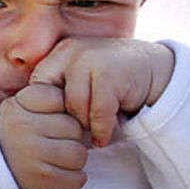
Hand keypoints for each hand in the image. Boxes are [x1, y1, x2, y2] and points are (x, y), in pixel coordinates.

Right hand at [0, 83, 88, 188]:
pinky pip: (77, 179)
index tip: (51, 118)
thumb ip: (49, 96)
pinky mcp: (41, 180)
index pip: (60, 98)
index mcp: (18, 105)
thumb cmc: (17, 133)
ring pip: (78, 154)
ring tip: (57, 158)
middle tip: (56, 142)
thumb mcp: (22, 106)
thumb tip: (89, 105)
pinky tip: (58, 173)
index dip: (62, 109)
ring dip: (74, 159)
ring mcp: (31, 155)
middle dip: (72, 136)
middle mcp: (23, 127)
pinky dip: (73, 179)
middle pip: (74, 128)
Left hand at [30, 39, 174, 147]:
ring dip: (86, 126)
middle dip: (65, 120)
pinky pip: (96, 112)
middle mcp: (71, 52)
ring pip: (74, 107)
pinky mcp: (109, 73)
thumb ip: (60, 95)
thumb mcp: (82, 84)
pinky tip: (105, 136)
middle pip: (52, 100)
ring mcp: (90, 58)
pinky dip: (101, 129)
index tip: (59, 126)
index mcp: (59, 54)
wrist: (156, 71)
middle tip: (79, 132)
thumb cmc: (111, 84)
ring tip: (95, 130)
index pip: (36, 90)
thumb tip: (33, 125)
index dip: (45, 112)